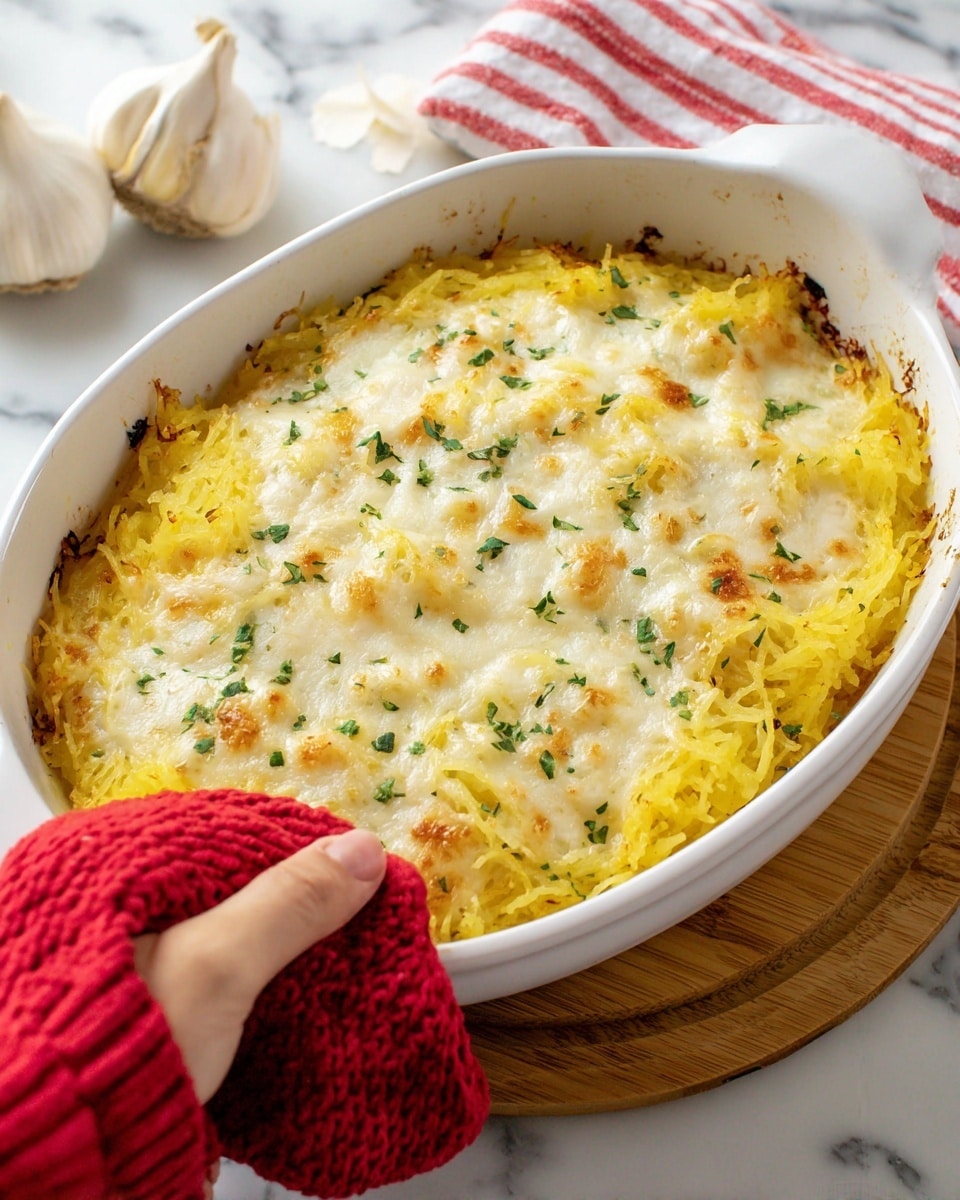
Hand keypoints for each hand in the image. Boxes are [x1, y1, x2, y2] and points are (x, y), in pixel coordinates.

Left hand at [133, 828, 385, 1104]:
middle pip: (224, 875)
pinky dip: (243, 972)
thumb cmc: (124, 1046)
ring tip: (328, 953)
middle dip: (287, 896)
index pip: (226, 828)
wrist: (54, 1146)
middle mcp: (106, 891)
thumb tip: (366, 849)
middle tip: (350, 917)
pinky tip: (278, 990)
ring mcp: (116, 944)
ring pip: (216, 919)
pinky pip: (201, 961)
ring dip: (270, 938)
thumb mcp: (214, 968)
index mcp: (111, 861)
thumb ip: (286, 904)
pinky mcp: (129, 993)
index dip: (295, 847)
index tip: (354, 873)